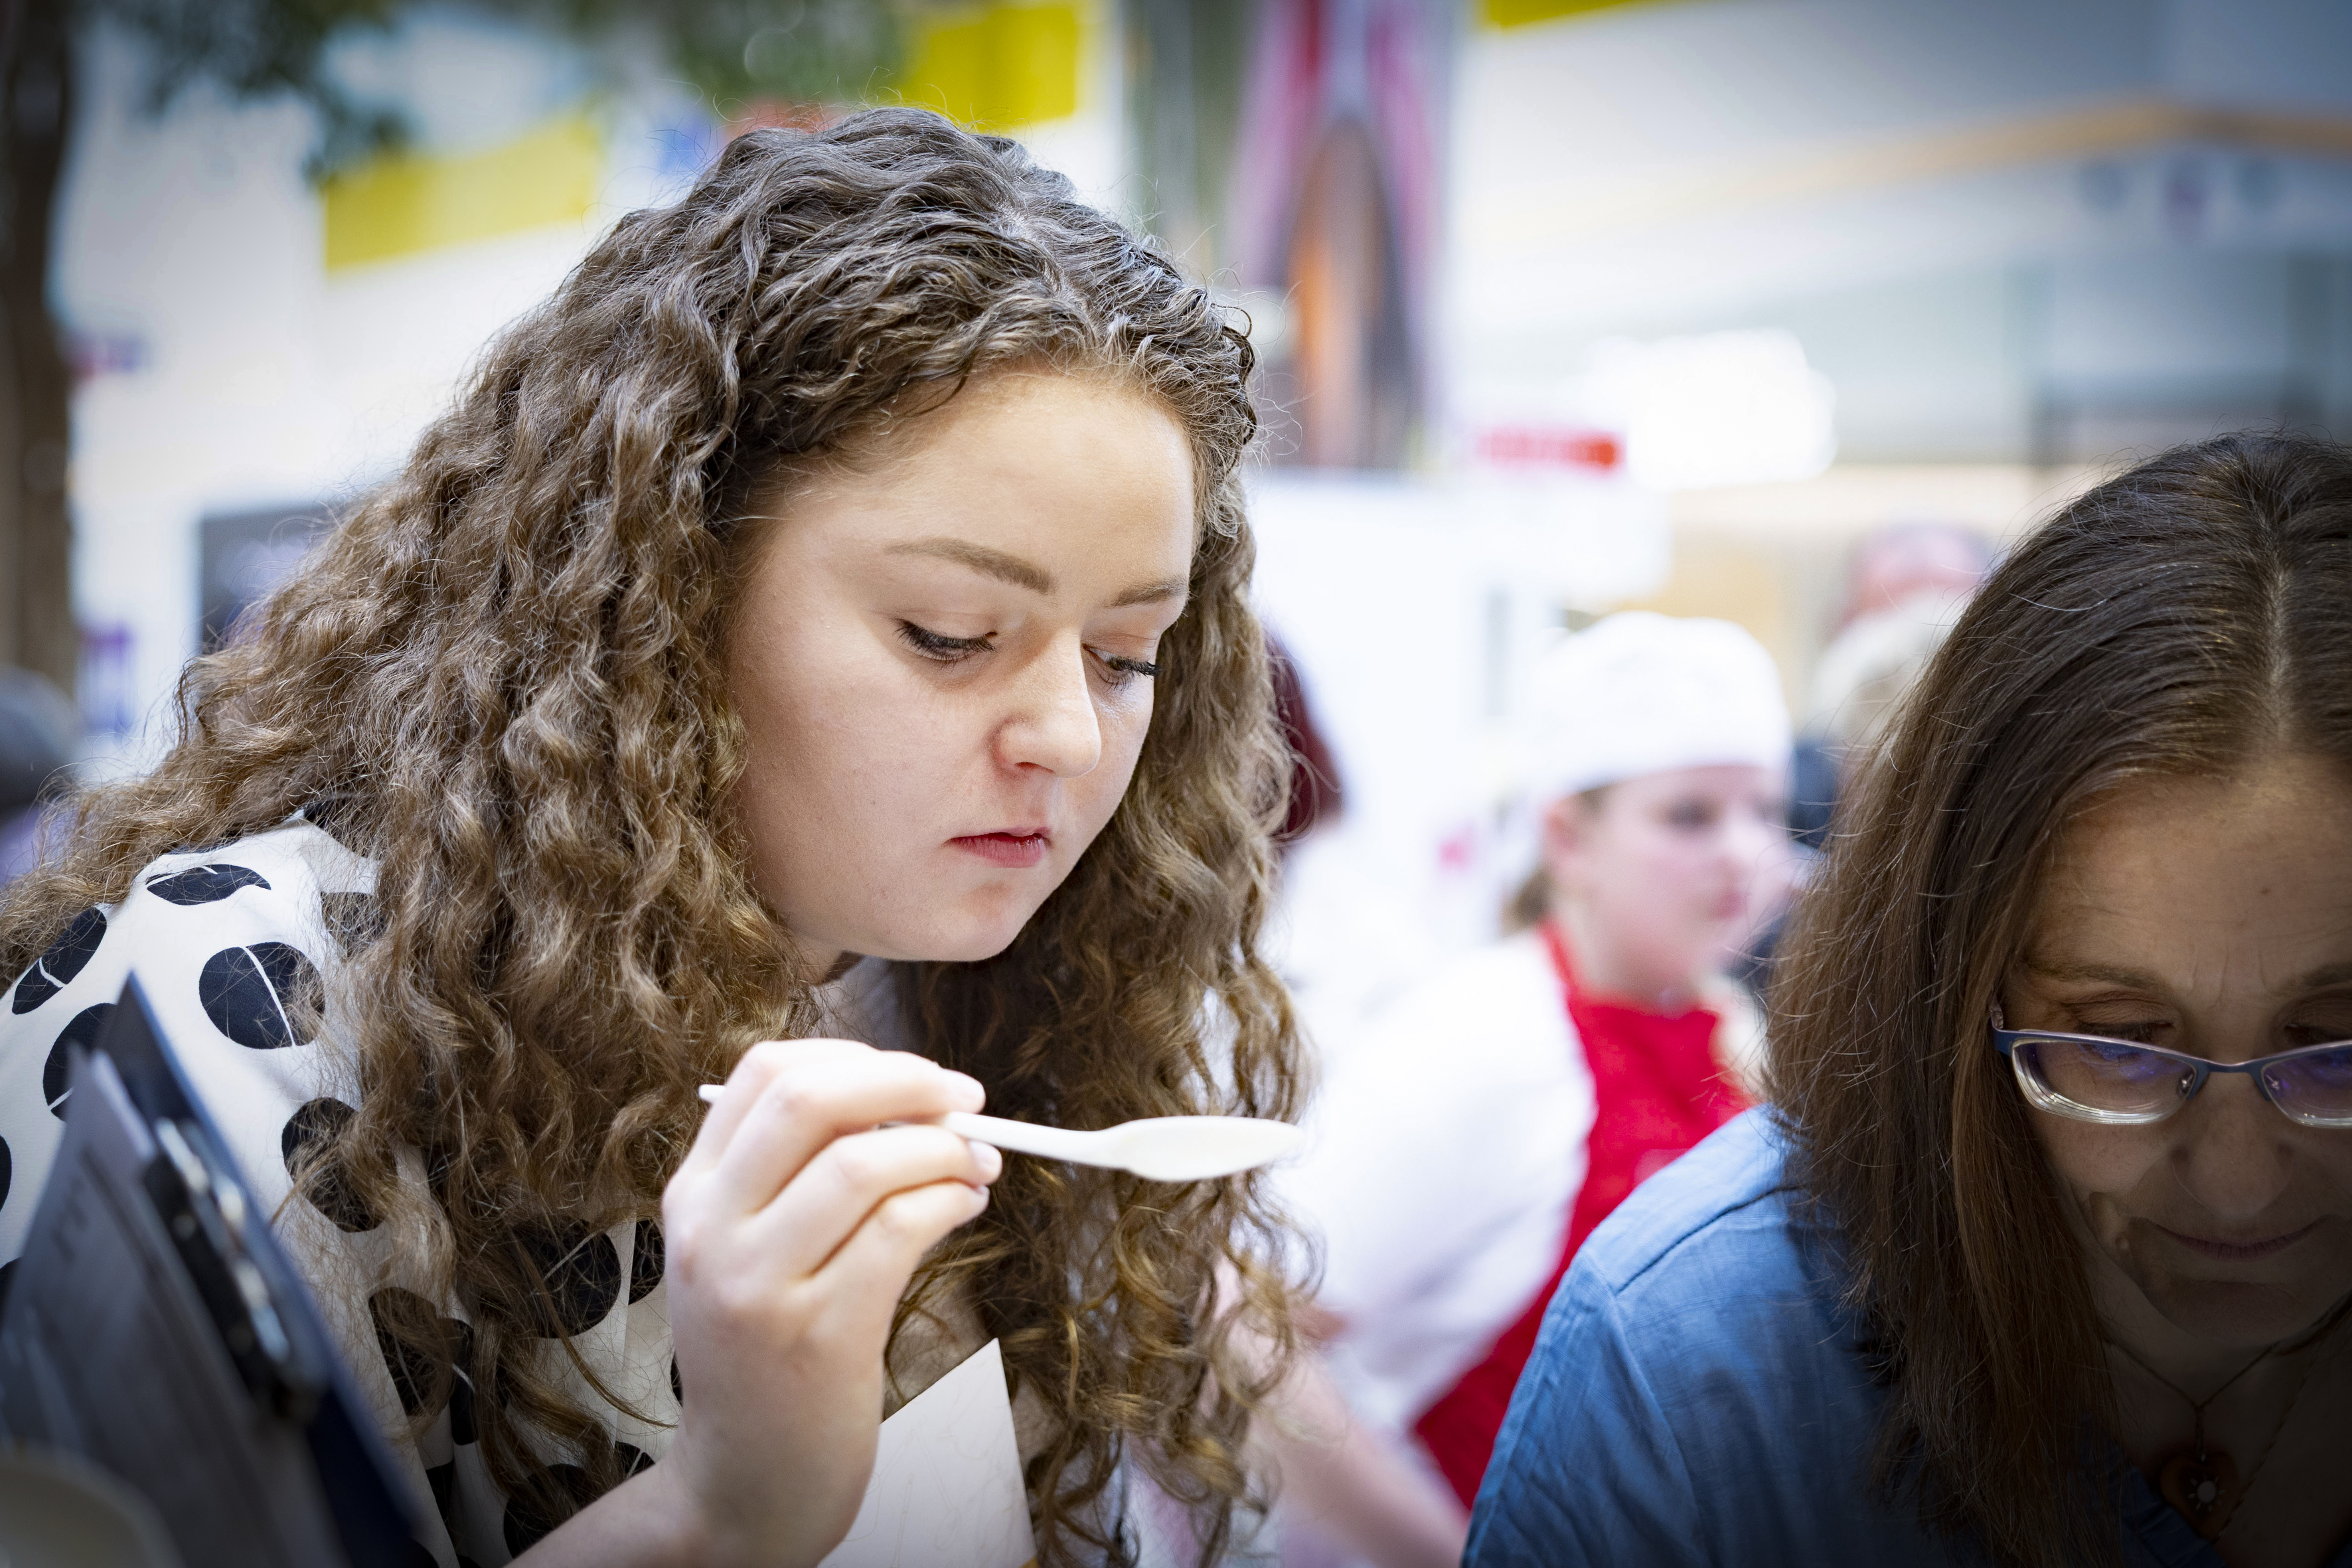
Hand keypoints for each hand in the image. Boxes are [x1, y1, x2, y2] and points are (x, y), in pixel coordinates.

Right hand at [594, 1039, 1000, 1567]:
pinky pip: (900, 1229)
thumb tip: (910, 1097)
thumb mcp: (747, 1252)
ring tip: (977, 1164)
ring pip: (864, 1163)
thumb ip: (796, 1174)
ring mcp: (759, 1284)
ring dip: (944, 1149)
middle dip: (906, 1082)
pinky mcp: (818, 1334)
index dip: (854, 1055)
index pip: (763, 1072)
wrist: (745, 1480)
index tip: (913, 1075)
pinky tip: (967, 1204)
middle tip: (964, 1098)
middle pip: (810, 1099)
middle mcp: (713, 1231)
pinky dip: (951, 1199)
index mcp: (693, 1195)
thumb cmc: (767, 1354)